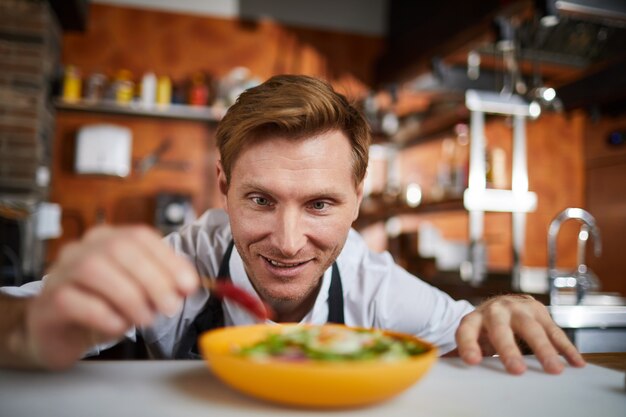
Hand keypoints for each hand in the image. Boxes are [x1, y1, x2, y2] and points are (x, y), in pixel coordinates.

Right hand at [23, 225, 198, 369]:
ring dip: (130, 297)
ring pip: (95, 270)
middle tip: (170, 306)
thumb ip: (160, 284)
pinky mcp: (48, 302)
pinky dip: (104, 315)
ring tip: (146, 319)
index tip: (188, 285)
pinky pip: (75, 301)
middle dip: (153, 279)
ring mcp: (61, 272)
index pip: (140, 236)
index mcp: (107, 239)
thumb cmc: (99, 308)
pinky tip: (119, 326)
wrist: (56, 333)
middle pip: (120, 249)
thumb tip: (186, 286)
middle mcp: (82, 248)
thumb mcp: (136, 293)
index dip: (169, 259)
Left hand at [455, 294, 585, 374]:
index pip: (466, 331)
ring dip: (544, 350)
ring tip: (554, 370)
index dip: (468, 345)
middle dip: (509, 350)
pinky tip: (576, 362)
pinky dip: (566, 348)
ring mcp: (519, 309)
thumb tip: (445, 366)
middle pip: (502, 329)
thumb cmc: (484, 328)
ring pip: (532, 329)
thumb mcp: (471, 338)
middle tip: (516, 370)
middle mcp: (496, 311)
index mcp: (475, 319)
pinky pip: (555, 332)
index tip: (472, 361)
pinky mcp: (540, 312)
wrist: (501, 305)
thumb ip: (463, 351)